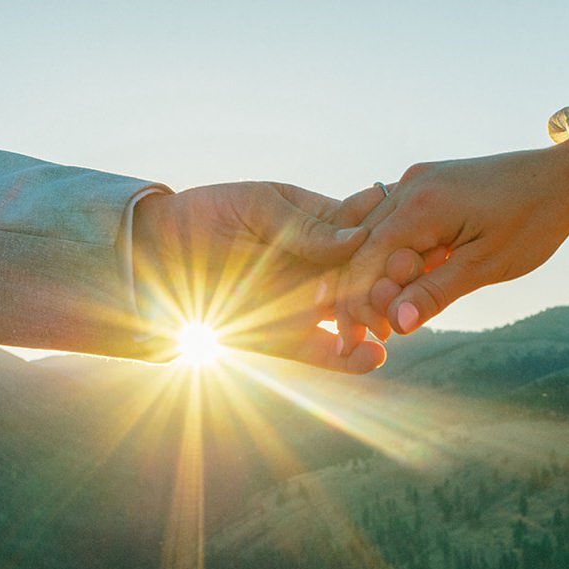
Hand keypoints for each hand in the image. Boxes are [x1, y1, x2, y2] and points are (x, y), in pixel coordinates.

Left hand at [132, 181, 386, 371]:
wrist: (155, 256)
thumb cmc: (204, 216)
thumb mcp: (255, 208)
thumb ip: (305, 226)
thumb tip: (358, 236)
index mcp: (323, 225)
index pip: (370, 232)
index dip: (392, 238)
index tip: (413, 242)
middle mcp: (324, 267)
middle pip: (371, 278)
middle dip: (390, 285)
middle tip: (405, 290)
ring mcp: (310, 305)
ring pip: (357, 318)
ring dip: (377, 322)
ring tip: (389, 326)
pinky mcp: (290, 340)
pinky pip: (329, 354)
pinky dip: (352, 359)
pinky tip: (372, 358)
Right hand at [331, 144, 568, 349]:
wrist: (564, 180)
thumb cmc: (533, 223)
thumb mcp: (485, 266)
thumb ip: (435, 292)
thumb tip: (396, 323)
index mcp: (422, 206)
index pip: (366, 259)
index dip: (360, 300)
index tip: (369, 333)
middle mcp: (411, 186)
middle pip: (364, 246)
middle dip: (366, 290)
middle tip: (378, 330)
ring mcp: (418, 181)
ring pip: (376, 233)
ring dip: (381, 273)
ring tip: (399, 308)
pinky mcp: (429, 183)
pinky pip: (396, 221)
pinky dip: (396, 252)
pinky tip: (412, 278)